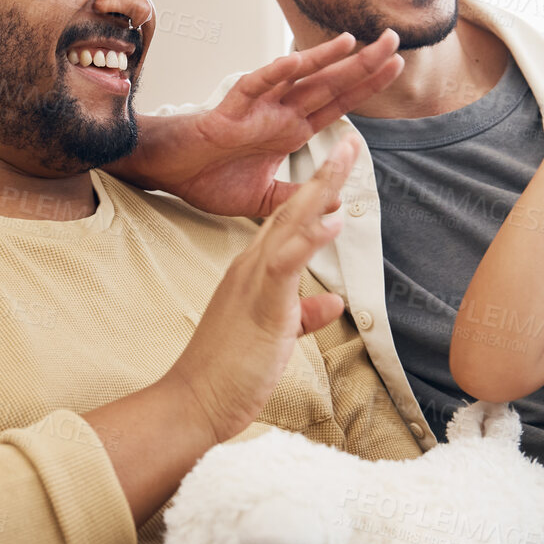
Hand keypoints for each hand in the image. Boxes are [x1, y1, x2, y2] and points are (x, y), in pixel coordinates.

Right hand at [119, 31, 402, 216]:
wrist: (166, 175)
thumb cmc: (208, 178)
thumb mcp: (264, 200)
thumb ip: (298, 197)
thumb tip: (334, 203)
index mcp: (291, 129)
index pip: (338, 104)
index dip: (367, 85)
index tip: (396, 66)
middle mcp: (280, 113)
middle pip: (328, 85)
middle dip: (362, 64)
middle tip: (394, 40)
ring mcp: (257, 109)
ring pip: (297, 79)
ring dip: (325, 60)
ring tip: (355, 41)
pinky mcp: (229, 112)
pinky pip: (254, 87)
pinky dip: (275, 73)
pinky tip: (296, 59)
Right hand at [170, 138, 359, 443]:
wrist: (193, 402)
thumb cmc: (229, 372)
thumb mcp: (277, 335)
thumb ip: (303, 313)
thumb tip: (332, 302)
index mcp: (254, 271)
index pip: (289, 222)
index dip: (316, 192)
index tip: (340, 165)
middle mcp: (251, 266)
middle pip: (292, 210)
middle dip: (324, 175)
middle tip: (351, 142)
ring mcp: (252, 282)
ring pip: (290, 225)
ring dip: (320, 190)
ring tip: (345, 158)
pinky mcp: (259, 305)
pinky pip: (286, 264)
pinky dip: (310, 240)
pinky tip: (332, 220)